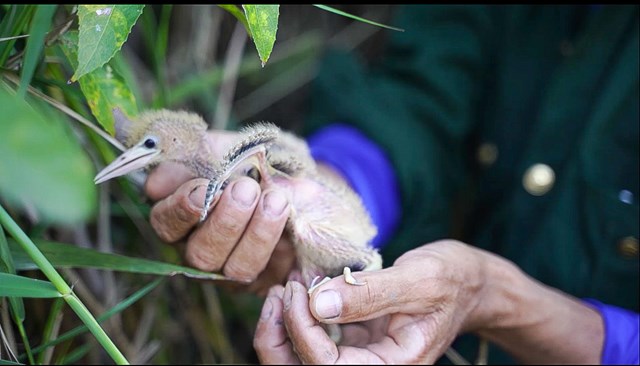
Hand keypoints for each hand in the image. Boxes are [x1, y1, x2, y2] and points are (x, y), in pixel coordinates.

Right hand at [144, 131, 295, 295]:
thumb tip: (155, 184)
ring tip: (275, 199)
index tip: (204, 187)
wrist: (299, 181)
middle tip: (246, 189)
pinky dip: (276, 244)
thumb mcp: (226, 152)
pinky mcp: (264, 281)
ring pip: (234, 268)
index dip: (181, 209)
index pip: (166, 224)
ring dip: (257, 232)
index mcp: (182, 220)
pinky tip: (285, 214)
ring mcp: (232, 271)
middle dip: (225, 221)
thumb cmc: (254, 165)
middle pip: (200, 254)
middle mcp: (201, 252)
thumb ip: (194, 160)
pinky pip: (267, 277)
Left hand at [253, 240, 604, 363]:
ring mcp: (362, 354)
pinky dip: (298, 317)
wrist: (470, 282)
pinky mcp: (355, 339)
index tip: (299, 289)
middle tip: (279, 293)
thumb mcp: (418, 279)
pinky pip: (316, 339)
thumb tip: (318, 303)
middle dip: (280, 338)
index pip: (329, 365)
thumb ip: (369, 293)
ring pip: (305, 360)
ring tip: (283, 289)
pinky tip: (298, 286)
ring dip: (284, 328)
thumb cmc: (453, 279)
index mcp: (395, 364)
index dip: (303, 329)